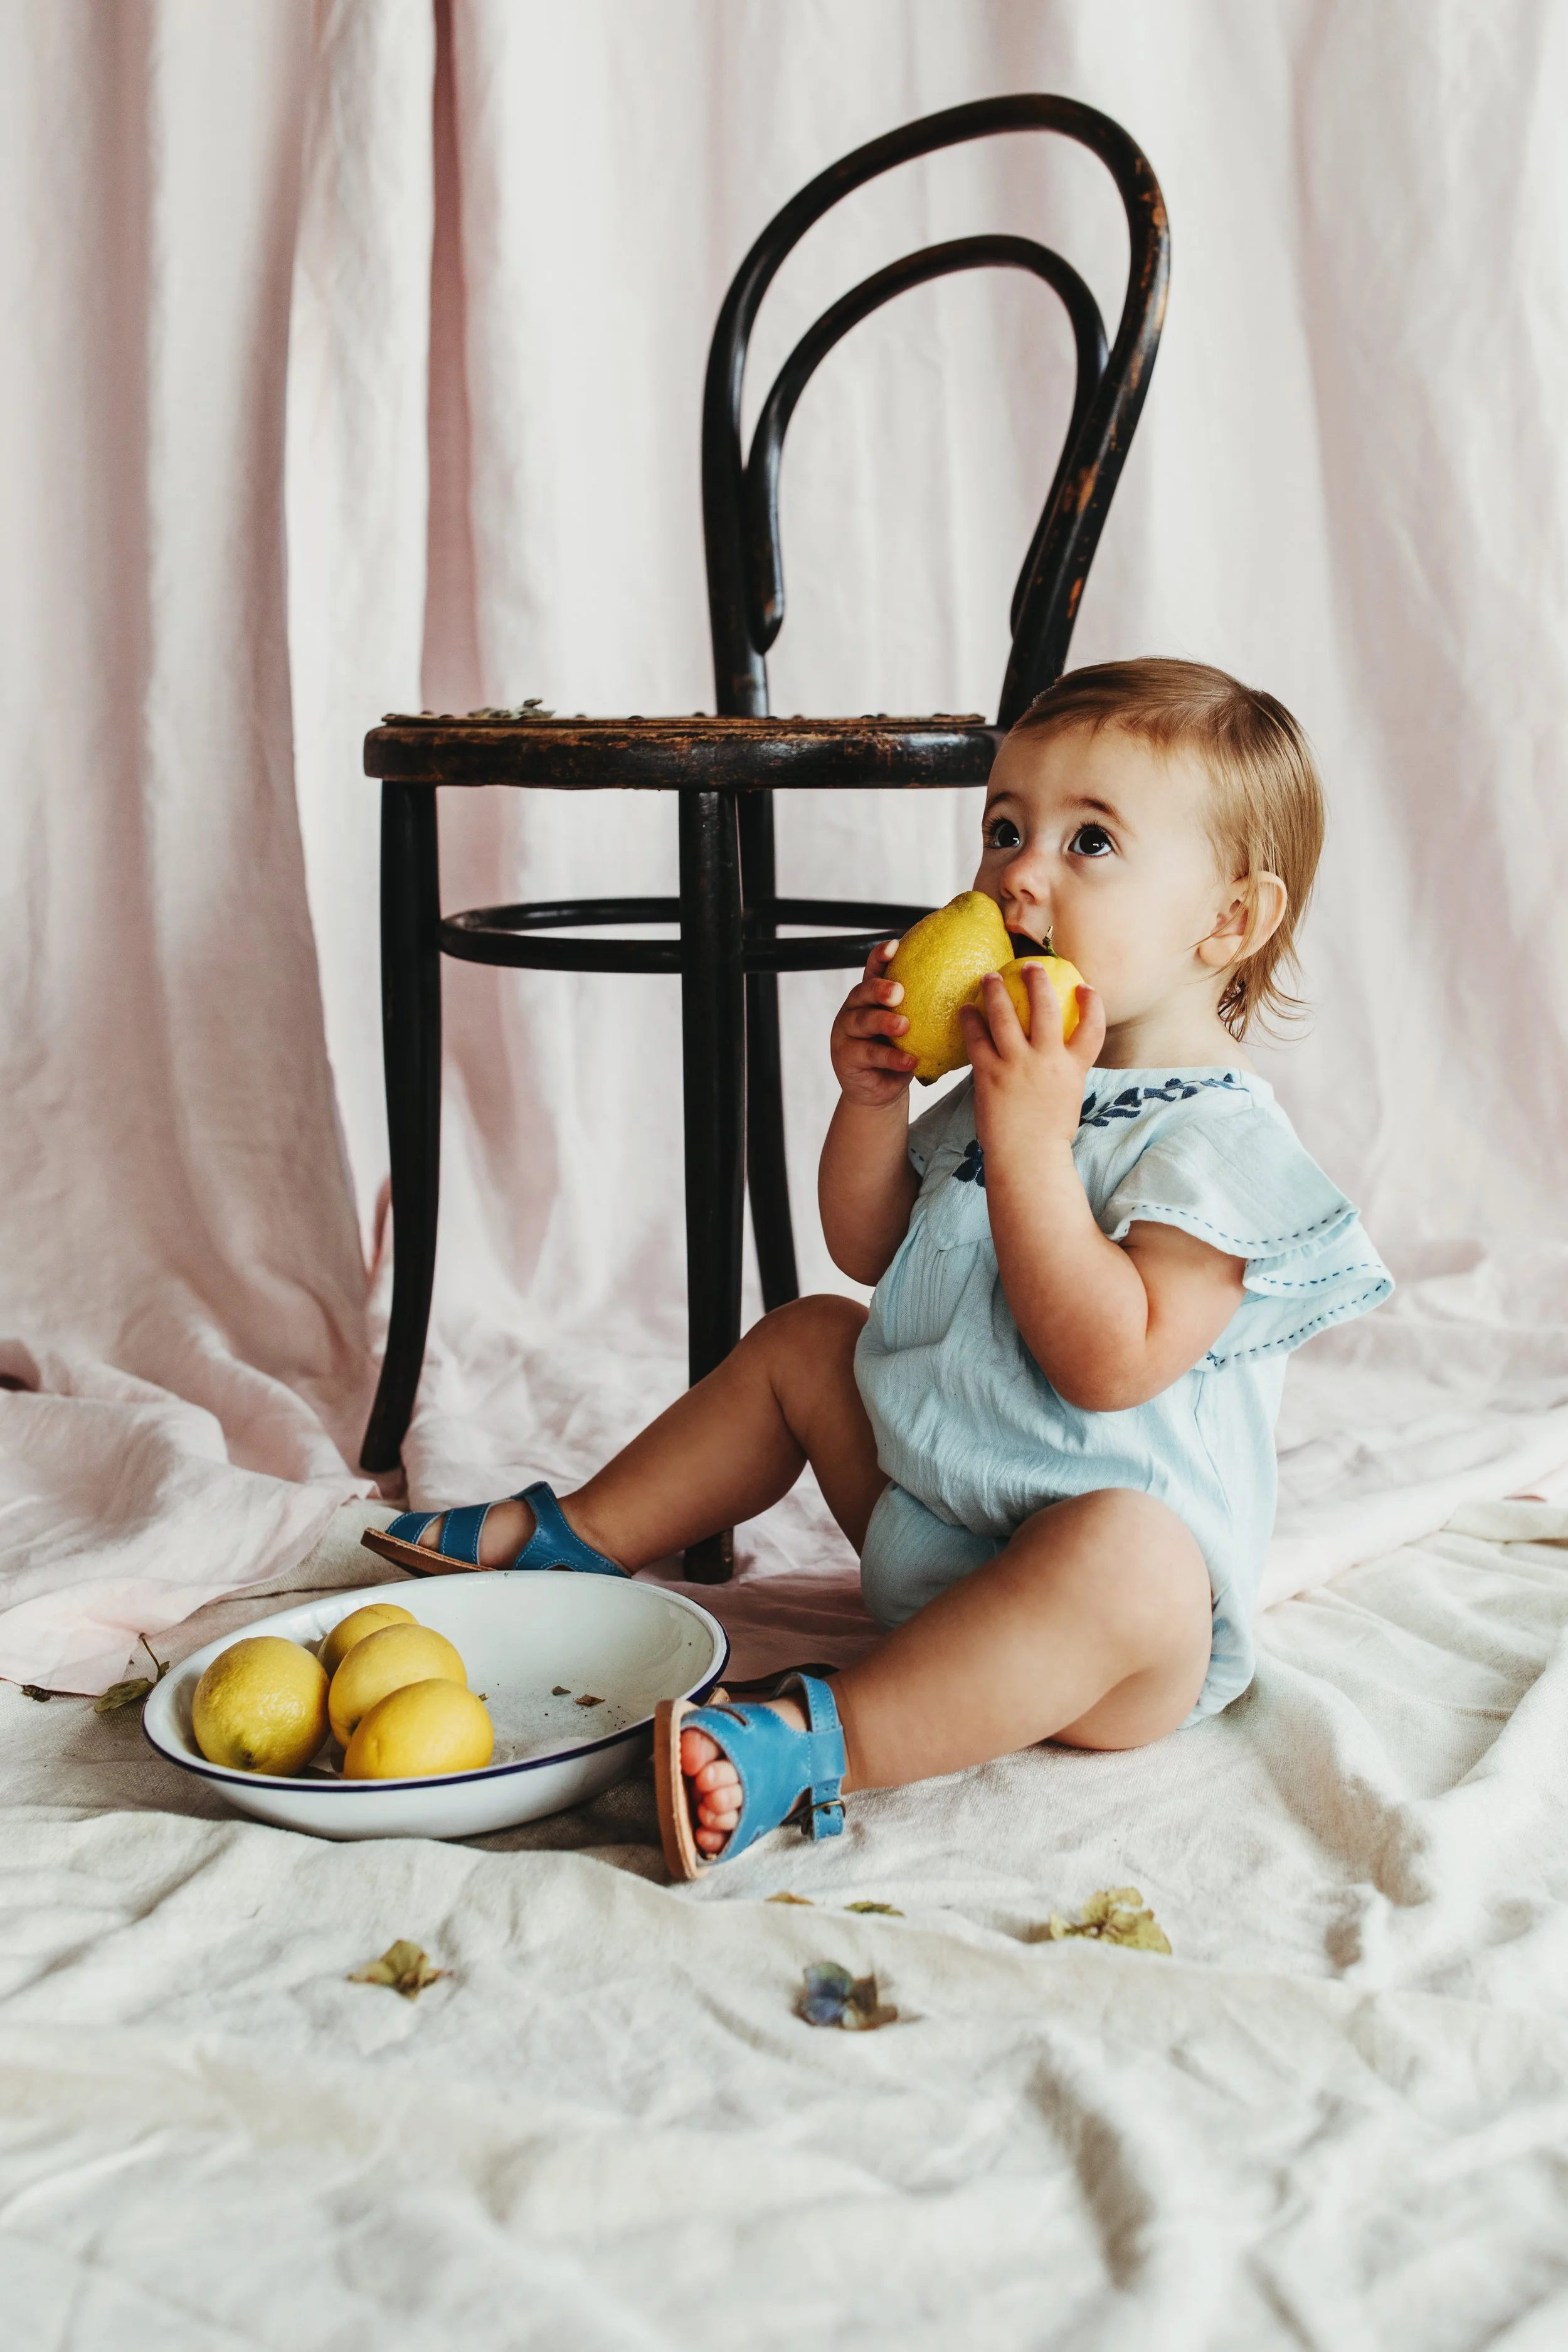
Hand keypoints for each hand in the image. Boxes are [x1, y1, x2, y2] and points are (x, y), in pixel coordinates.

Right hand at [830, 940, 916, 1107]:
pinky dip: (890, 1057)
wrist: (879, 1090)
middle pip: (862, 991)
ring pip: (862, 1021)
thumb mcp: (914, 1026)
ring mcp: (846, 1033)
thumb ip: (927, 1007)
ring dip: (884, 1022)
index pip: (873, 970)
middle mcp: (855, 1009)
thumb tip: (975, 987)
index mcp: (871, 996)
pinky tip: (909, 1060)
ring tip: (904, 1025)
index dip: (881, 957)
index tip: (895, 946)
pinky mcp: (846, 1057)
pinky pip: (869, 1054)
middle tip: (899, 991)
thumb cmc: (901, 1051)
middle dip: (880, 989)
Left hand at [959, 963, 1105, 1159]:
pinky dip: (971, 1021)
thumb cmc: (1046, 1137)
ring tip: (989, 977)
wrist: (1027, 1160)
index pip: (1093, 1029)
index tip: (1086, 987)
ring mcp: (1018, 1065)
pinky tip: (966, 1010)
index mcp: (1074, 1069)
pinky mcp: (990, 1074)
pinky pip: (978, 1039)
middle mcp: (1048, 1061)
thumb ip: (1062, 1077)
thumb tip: (1053, 1061)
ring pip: (1007, 1015)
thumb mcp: (1066, 1102)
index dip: (1093, 1004)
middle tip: (1029, 966)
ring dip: (996, 991)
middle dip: (1038, 982)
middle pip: (1047, 1009)